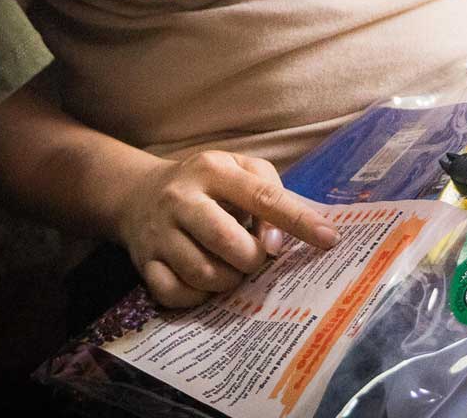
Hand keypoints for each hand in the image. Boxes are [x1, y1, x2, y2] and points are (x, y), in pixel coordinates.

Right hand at [115, 149, 339, 307]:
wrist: (138, 193)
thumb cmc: (205, 185)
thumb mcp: (238, 171)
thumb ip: (271, 195)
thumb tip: (278, 244)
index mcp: (213, 170)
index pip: (262, 196)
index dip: (297, 220)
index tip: (329, 239)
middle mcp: (182, 198)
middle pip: (228, 242)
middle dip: (253, 259)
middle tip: (255, 257)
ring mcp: (159, 233)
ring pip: (204, 274)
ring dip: (228, 281)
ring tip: (231, 269)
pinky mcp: (143, 262)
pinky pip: (175, 294)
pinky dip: (197, 297)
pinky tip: (204, 283)